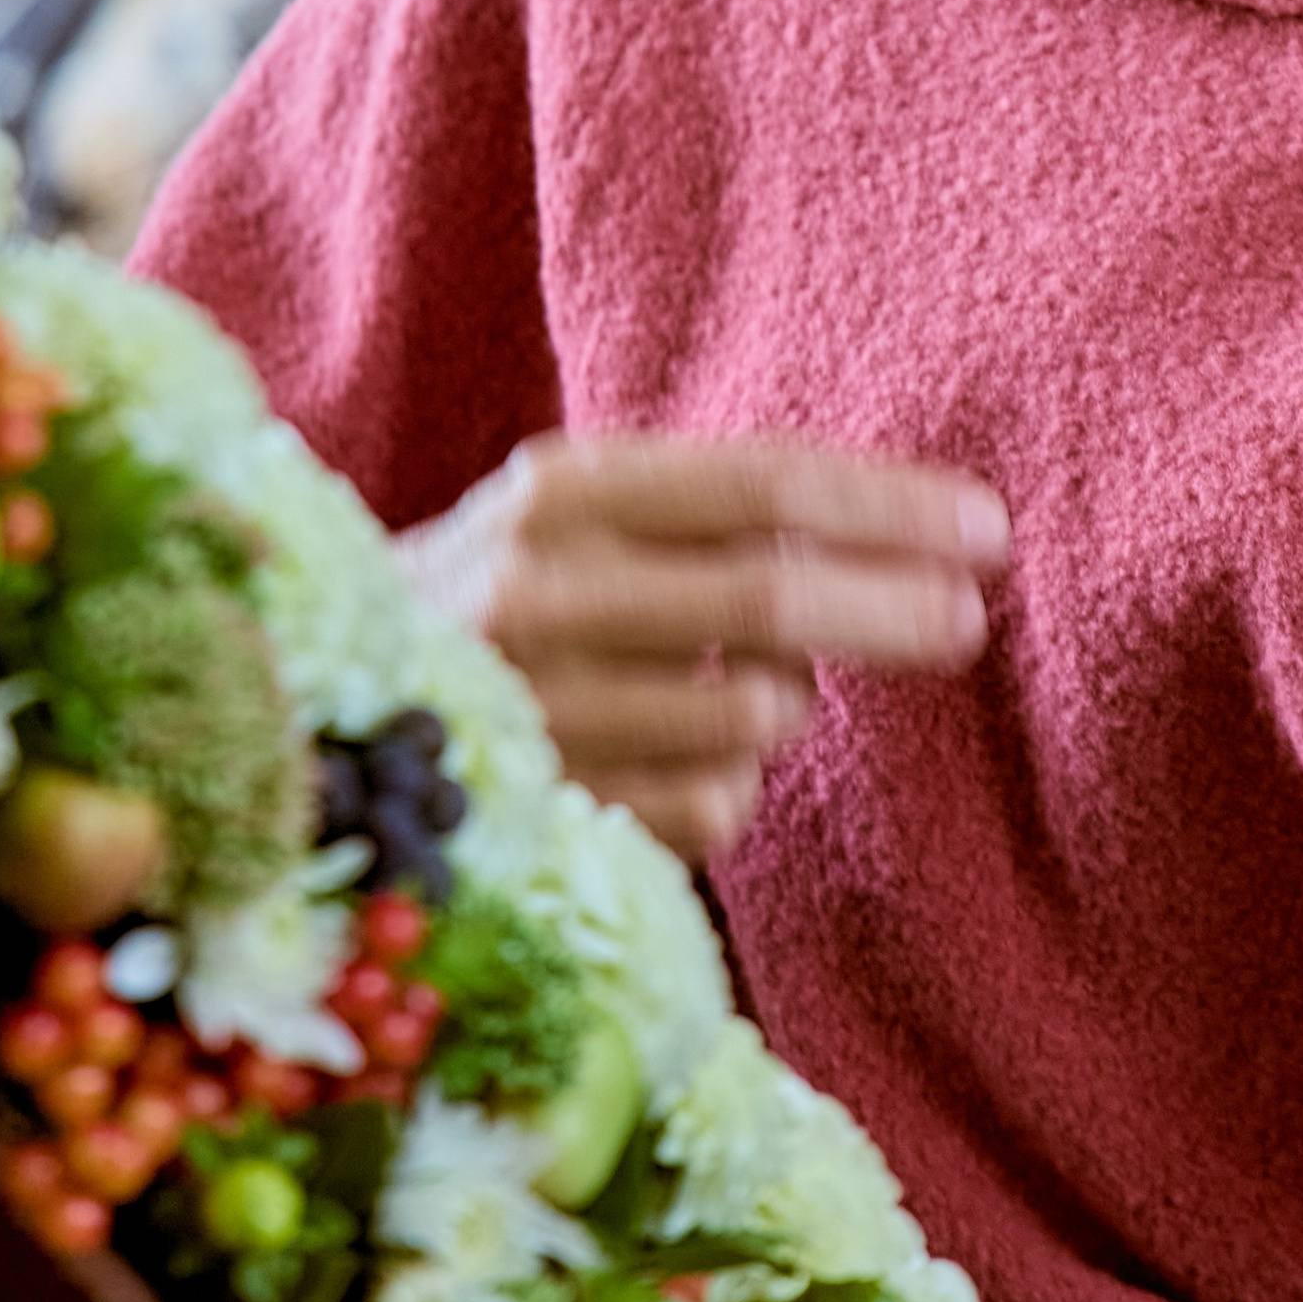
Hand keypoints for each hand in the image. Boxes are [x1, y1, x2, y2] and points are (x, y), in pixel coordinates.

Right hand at [399, 433, 1009, 859]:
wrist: (312, 704)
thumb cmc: (509, 597)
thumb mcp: (588, 516)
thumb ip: (721, 511)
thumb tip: (926, 538)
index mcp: (561, 488)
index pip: (762, 485)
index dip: (890, 507)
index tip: (990, 528)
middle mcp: (536, 590)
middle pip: (770, 600)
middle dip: (894, 611)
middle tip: (970, 621)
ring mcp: (535, 711)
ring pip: (752, 716)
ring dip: (782, 707)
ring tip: (733, 690)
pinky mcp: (546, 816)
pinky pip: (715, 808)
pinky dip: (731, 787)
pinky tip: (669, 762)